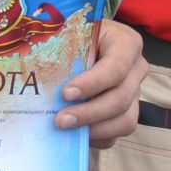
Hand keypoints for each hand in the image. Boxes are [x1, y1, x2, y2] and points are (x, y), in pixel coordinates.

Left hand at [58, 20, 146, 148]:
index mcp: (126, 43)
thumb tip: (34, 68)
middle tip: (60, 120)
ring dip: (94, 129)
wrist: (88, 42)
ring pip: (125, 120)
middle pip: (120, 98)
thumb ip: (61, 46)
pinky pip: (117, 133)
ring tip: (66, 129)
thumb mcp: (72, 33)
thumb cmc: (77, 36)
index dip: (93, 83)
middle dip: (89, 113)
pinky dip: (97, 137)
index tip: (66, 93)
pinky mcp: (128, 112)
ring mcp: (134, 93)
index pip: (116, 67)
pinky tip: (75, 134)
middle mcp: (136, 69)